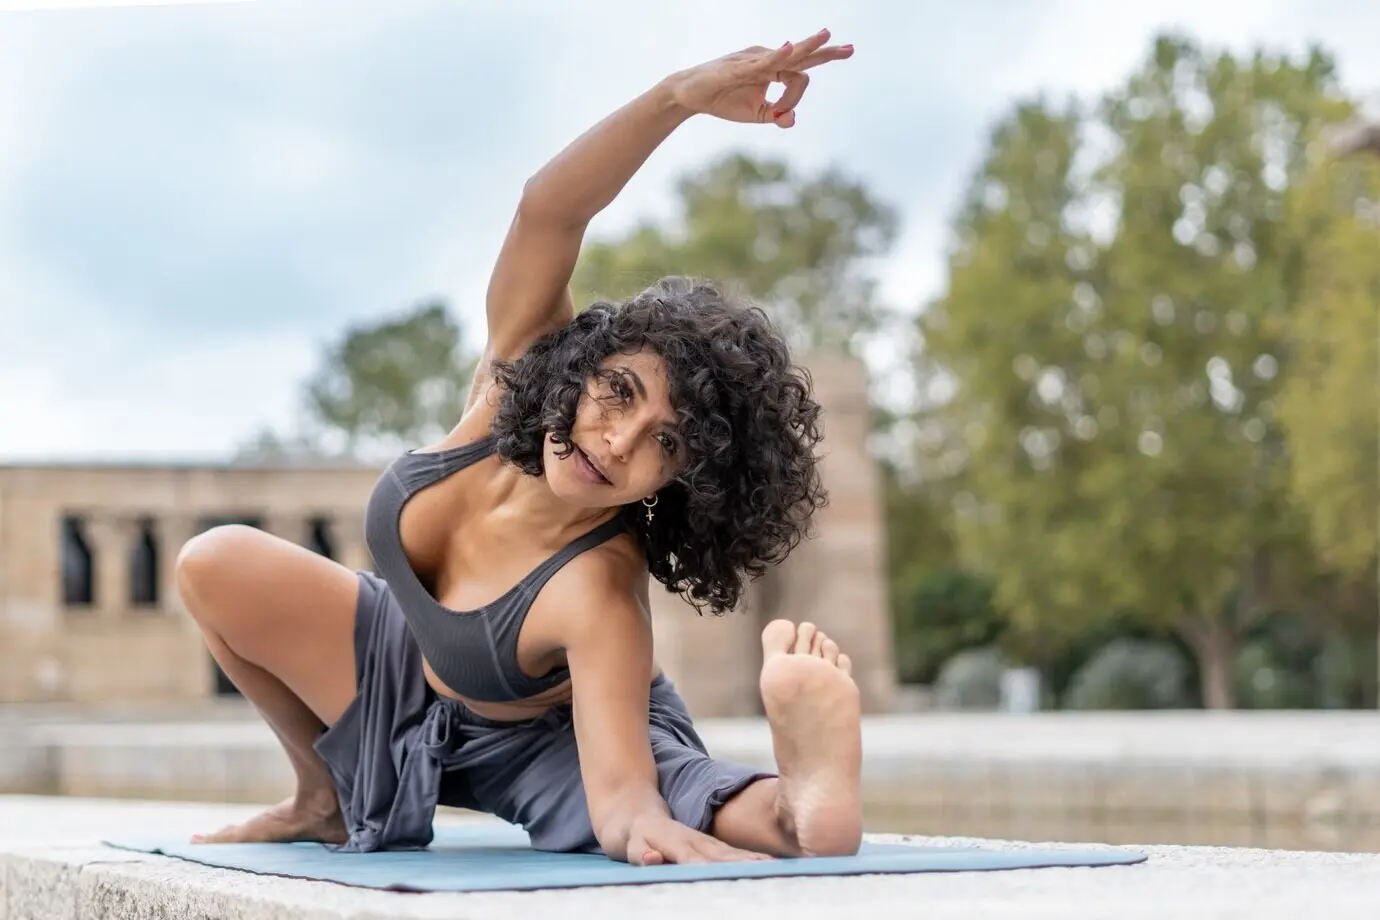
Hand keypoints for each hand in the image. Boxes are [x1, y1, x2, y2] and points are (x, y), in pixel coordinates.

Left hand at [626, 813, 770, 865]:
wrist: (636, 814)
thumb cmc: (632, 836)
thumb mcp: (629, 846)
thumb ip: (640, 853)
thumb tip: (650, 858)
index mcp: (677, 844)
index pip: (696, 861)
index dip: (711, 869)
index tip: (730, 878)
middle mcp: (696, 842)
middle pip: (724, 857)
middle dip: (745, 865)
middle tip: (770, 874)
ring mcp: (706, 843)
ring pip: (733, 854)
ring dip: (754, 861)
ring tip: (778, 868)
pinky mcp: (711, 847)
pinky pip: (735, 854)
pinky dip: (753, 858)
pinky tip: (770, 863)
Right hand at [666, 28, 853, 127]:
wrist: (689, 94)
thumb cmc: (723, 100)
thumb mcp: (754, 115)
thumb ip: (775, 116)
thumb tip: (793, 121)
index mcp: (773, 69)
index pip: (799, 80)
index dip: (795, 101)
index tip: (780, 116)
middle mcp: (767, 59)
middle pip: (802, 54)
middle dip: (827, 52)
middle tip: (850, 49)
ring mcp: (753, 60)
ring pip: (786, 54)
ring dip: (807, 46)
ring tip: (826, 35)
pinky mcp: (738, 67)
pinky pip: (761, 62)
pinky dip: (776, 57)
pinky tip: (789, 49)